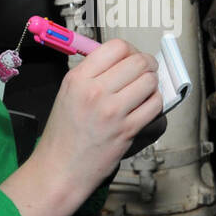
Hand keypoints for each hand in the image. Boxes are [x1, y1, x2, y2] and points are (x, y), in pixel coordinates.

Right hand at [2, 39, 160, 215]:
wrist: (60, 169)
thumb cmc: (64, 134)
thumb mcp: (68, 93)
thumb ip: (93, 73)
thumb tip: (123, 60)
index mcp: (78, 78)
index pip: (117, 47)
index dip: (131, 50)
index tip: (132, 58)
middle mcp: (95, 91)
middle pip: (138, 61)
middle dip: (147, 64)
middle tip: (146, 72)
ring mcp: (112, 111)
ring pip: (150, 81)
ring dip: (152, 84)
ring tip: (144, 91)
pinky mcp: (127, 130)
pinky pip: (154, 105)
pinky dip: (155, 103)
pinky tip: (146, 106)